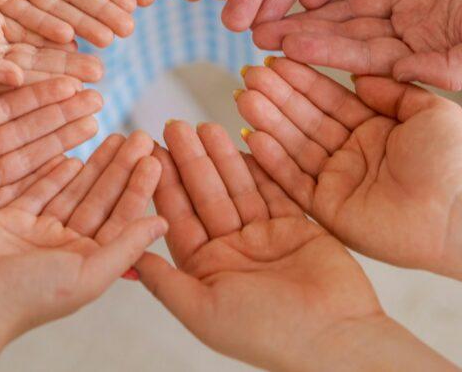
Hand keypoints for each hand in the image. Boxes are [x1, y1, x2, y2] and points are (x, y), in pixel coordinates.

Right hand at [0, 0, 101, 93]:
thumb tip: (19, 78)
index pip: (21, 93)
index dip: (52, 92)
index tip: (84, 94)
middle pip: (35, 74)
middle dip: (67, 75)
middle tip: (103, 80)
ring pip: (35, 49)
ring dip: (65, 52)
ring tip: (100, 53)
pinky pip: (26, 24)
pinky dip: (49, 26)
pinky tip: (76, 28)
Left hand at [0, 60, 102, 244]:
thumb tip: (12, 67)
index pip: (13, 105)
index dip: (44, 93)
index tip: (75, 80)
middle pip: (30, 129)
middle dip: (63, 114)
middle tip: (97, 99)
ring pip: (32, 156)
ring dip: (64, 140)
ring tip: (94, 123)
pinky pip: (23, 191)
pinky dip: (49, 176)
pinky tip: (75, 160)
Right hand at [0, 141, 166, 370]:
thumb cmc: (30, 296)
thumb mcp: (88, 273)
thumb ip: (126, 246)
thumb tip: (162, 223)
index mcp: (89, 262)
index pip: (121, 218)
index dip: (139, 188)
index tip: (154, 159)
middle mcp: (67, 247)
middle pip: (101, 199)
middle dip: (120, 168)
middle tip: (140, 137)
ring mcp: (39, 232)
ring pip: (74, 191)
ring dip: (94, 165)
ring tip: (114, 134)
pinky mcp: (12, 219)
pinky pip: (39, 190)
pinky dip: (56, 173)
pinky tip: (74, 154)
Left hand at [134, 121, 387, 371]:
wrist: (334, 335)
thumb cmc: (266, 332)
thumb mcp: (203, 310)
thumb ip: (165, 281)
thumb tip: (127, 258)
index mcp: (206, 271)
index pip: (179, 218)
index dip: (164, 184)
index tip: (149, 152)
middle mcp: (232, 252)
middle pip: (205, 196)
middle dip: (190, 161)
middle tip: (173, 125)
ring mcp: (264, 237)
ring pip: (237, 188)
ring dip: (221, 157)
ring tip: (204, 125)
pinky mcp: (296, 226)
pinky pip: (274, 188)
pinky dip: (260, 165)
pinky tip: (244, 138)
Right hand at [235, 58, 461, 269]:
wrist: (461, 214)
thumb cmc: (454, 162)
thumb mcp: (428, 110)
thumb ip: (392, 90)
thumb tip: (359, 74)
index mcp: (374, 129)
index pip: (330, 98)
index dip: (303, 79)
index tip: (275, 57)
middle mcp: (351, 153)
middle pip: (306, 119)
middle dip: (277, 96)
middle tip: (248, 73)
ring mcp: (338, 181)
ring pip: (295, 145)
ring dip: (268, 121)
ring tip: (243, 96)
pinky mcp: (328, 209)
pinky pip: (294, 181)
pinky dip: (272, 160)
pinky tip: (251, 135)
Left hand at [254, 0, 461, 89]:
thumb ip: (452, 66)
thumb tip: (399, 76)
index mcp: (429, 57)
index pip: (366, 58)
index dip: (325, 53)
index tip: (285, 50)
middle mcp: (412, 33)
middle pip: (346, 35)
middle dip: (303, 35)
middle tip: (255, 35)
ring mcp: (410, 1)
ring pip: (348, 6)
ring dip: (309, 9)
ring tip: (265, 10)